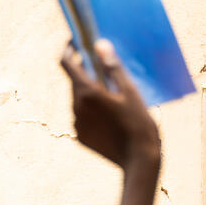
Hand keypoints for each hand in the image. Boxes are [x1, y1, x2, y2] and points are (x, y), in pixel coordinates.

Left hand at [61, 40, 160, 172]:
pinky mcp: (81, 137)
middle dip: (87, 73)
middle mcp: (76, 107)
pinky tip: (113, 118)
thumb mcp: (130, 92)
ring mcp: (77, 123)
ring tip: (115, 99)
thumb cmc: (139, 124)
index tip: (78, 43)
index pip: (66, 63)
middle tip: (107, 72)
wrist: (139, 161)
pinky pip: (83, 117)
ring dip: (91, 94)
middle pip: (75, 82)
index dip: (69, 50)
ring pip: (79, 100)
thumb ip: (113, 68)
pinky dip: (93, 112)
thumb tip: (100, 45)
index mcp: (87, 92)